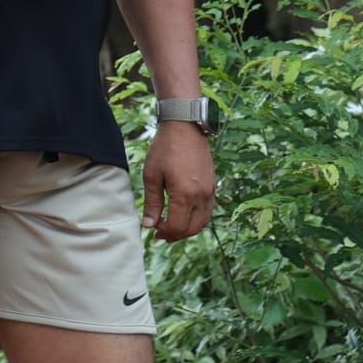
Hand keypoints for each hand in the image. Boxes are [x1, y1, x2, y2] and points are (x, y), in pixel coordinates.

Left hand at [141, 121, 215, 240]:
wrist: (185, 128)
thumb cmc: (165, 149)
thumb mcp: (152, 175)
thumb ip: (152, 202)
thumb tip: (149, 225)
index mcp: (184, 195)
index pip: (177, 226)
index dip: (164, 232)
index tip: (152, 229)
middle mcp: (201, 196)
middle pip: (192, 228)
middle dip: (175, 234)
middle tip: (160, 233)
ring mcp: (210, 192)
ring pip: (202, 222)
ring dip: (187, 228)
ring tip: (170, 227)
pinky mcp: (213, 186)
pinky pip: (207, 211)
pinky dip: (196, 218)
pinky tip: (183, 214)